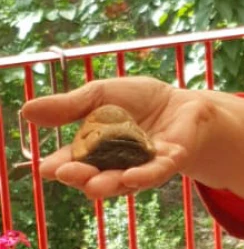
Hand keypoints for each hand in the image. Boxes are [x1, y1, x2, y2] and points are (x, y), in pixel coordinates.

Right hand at [20, 76, 212, 199]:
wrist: (181, 101)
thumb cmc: (138, 101)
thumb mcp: (99, 95)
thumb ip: (69, 106)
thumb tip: (26, 110)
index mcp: (92, 151)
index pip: (71, 161)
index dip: (59, 166)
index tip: (47, 168)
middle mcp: (113, 166)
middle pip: (93, 177)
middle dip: (80, 177)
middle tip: (67, 173)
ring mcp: (140, 167)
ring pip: (122, 181)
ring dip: (108, 183)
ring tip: (94, 185)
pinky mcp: (168, 162)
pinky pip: (155, 173)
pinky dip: (144, 176)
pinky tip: (132, 177)